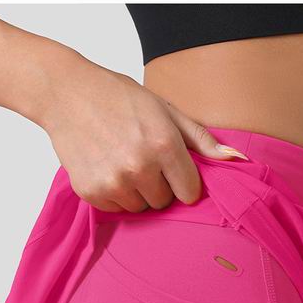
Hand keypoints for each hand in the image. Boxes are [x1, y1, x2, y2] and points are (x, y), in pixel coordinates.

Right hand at [39, 52, 246, 211]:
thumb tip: (236, 160)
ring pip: (139, 208)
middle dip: (158, 186)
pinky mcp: (91, 192)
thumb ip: (201, 140)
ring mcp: (113, 182)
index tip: (172, 170)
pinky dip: (113, 195)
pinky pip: (115, 209)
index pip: (189, 193)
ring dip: (135, 192)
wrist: (66, 93)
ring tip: (121, 161)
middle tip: (141, 159)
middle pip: (163, 202)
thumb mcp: (166, 111)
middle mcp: (140, 167)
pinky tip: (105, 167)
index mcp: (164, 145)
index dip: (182, 183)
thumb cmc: (120, 98)